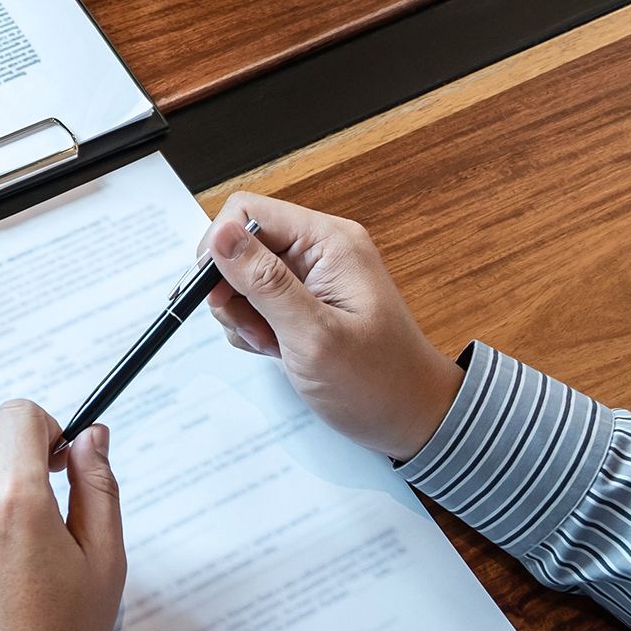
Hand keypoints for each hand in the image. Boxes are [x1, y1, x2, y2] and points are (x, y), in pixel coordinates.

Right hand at [199, 193, 464, 461]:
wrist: (411, 419)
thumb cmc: (378, 382)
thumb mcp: (314, 335)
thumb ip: (265, 282)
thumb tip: (220, 234)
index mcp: (328, 241)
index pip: (246, 211)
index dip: (220, 248)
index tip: (219, 294)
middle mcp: (318, 250)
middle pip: (239, 244)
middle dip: (231, 289)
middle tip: (254, 329)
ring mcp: (308, 276)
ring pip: (240, 275)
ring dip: (242, 314)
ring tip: (273, 344)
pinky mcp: (300, 301)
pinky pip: (252, 300)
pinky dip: (251, 327)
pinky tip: (277, 349)